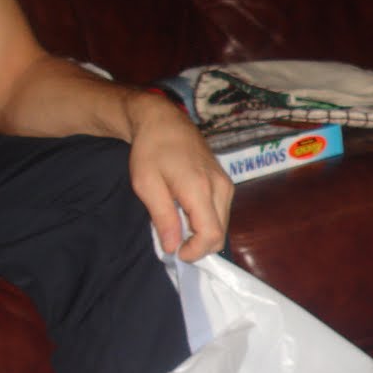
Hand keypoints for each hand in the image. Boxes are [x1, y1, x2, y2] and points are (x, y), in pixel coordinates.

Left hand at [127, 95, 233, 261]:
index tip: (176, 252)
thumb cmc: (150, 150)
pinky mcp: (226, 182)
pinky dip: (206, 221)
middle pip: (221, 234)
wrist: (164, 120)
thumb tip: (172, 247)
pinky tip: (186, 212)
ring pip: (223, 224)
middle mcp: (220, 188)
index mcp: (200, 189)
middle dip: (198, 245)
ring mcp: (226, 184)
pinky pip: (221, 212)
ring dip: (202, 233)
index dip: (195, 251)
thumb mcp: (146, 185)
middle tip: (173, 240)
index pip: (211, 234)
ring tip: (177, 224)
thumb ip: (162, 217)